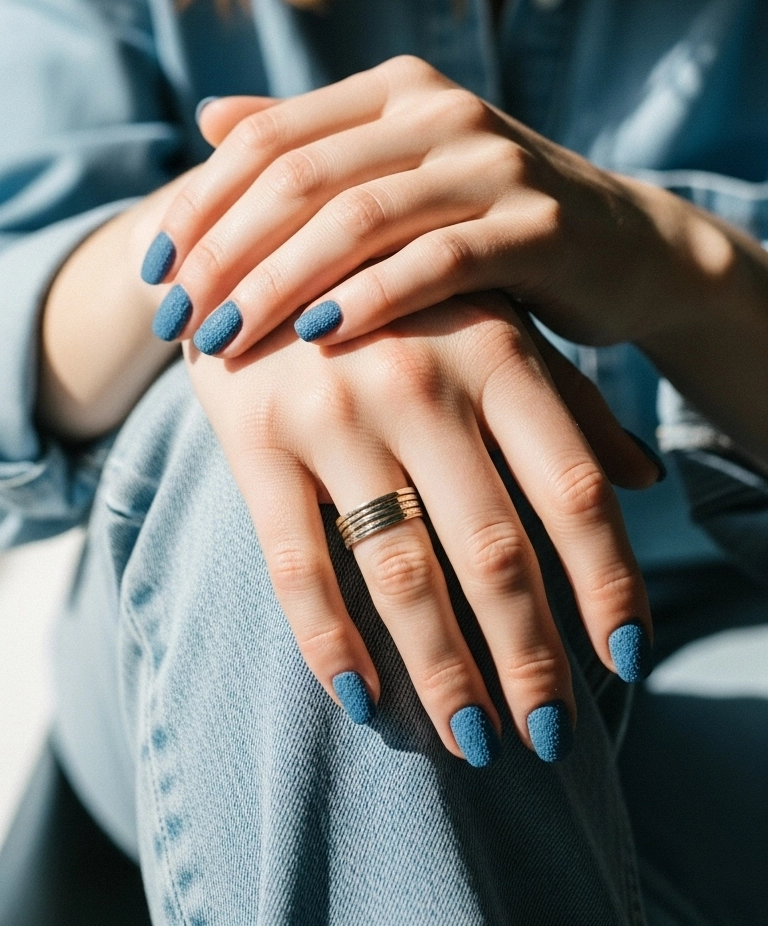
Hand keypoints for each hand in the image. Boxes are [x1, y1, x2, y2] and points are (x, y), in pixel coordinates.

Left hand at [141, 56, 693, 357]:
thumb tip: (210, 119)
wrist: (626, 246)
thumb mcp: (403, 169)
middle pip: (298, 176)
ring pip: (357, 217)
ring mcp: (492, 163)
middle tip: (176, 319)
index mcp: (394, 90)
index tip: (153, 271)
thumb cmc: (490, 217)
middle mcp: (439, 110)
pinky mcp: (538, 225)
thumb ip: (314, 142)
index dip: (200, 204)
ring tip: (223, 341)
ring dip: (278, 284)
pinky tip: (318, 339)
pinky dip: (371, 298)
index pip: (267, 137)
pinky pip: (437, 260)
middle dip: (223, 253)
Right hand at [186, 292, 657, 766]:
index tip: (627, 661)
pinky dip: (329, 643)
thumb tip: (645, 481)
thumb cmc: (399, 297)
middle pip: (495, 549)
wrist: (257, 234)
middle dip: (531, 657)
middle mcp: (419, 380)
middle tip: (555, 735)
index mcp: (494, 350)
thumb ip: (566, 401)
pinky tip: (363, 702)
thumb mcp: (490, 322)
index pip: (571, 488)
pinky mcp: (254, 438)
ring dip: (444, 672)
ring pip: (399, 573)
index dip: (609, 581)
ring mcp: (332, 411)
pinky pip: (295, 564)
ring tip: (477, 742)